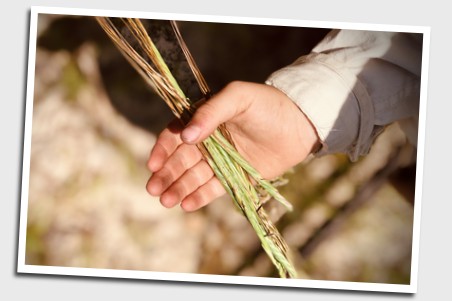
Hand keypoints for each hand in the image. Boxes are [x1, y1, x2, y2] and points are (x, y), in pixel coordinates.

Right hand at [146, 81, 319, 211]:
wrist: (300, 123)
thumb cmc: (267, 105)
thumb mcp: (237, 98)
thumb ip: (210, 113)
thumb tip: (185, 136)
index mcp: (205, 120)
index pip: (176, 135)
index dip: (163, 149)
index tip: (153, 164)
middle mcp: (210, 141)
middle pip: (181, 160)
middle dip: (166, 174)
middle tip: (153, 190)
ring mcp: (222, 160)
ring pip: (194, 176)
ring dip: (179, 188)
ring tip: (166, 201)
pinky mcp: (236, 176)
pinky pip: (214, 188)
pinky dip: (200, 197)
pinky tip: (186, 205)